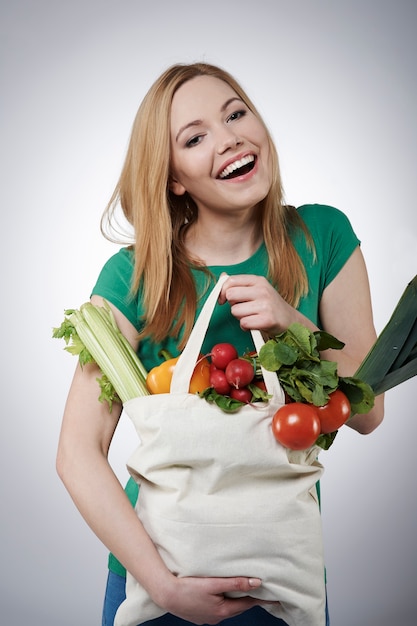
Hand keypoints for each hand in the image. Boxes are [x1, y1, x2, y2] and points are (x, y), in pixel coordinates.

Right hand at [159, 575, 278, 624]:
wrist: (165, 594)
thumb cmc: (188, 587)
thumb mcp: (214, 583)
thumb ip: (236, 582)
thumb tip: (257, 583)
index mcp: (223, 611)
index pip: (248, 603)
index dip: (262, 599)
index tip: (276, 597)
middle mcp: (217, 618)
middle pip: (239, 606)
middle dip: (250, 599)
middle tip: (263, 591)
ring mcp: (208, 618)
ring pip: (228, 608)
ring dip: (236, 599)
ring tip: (244, 591)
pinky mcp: (200, 615)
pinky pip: (218, 608)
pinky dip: (224, 601)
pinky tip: (223, 595)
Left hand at [219, 274, 295, 334]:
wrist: (290, 321)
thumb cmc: (270, 306)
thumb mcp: (257, 290)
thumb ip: (240, 284)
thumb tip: (222, 276)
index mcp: (258, 281)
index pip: (231, 280)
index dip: (222, 291)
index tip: (223, 299)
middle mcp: (262, 290)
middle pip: (230, 295)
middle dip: (232, 304)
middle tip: (242, 308)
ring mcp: (266, 305)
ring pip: (235, 311)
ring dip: (240, 317)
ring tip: (252, 316)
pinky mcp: (267, 319)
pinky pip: (244, 323)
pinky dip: (246, 327)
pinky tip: (255, 324)